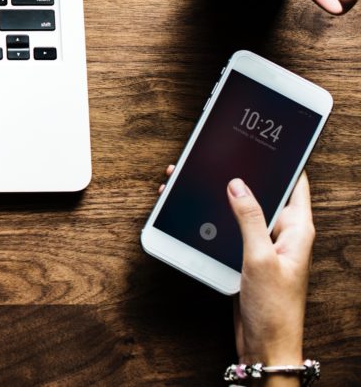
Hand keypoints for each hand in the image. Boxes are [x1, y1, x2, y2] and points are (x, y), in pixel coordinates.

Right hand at [158, 168, 313, 370]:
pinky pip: (228, 230)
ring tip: (189, 180)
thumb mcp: (260, 258)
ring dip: (217, 198)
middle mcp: (282, 234)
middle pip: (262, 193)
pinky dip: (210, 219)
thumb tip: (238, 185)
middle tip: (213, 155)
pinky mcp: (245, 257)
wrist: (265, 346)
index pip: (295, 183)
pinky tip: (189, 212)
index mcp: (297, 229)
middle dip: (237, 175)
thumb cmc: (274, 308)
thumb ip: (249, 219)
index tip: (265, 140)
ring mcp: (262, 245)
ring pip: (239, 211)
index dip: (283, 161)